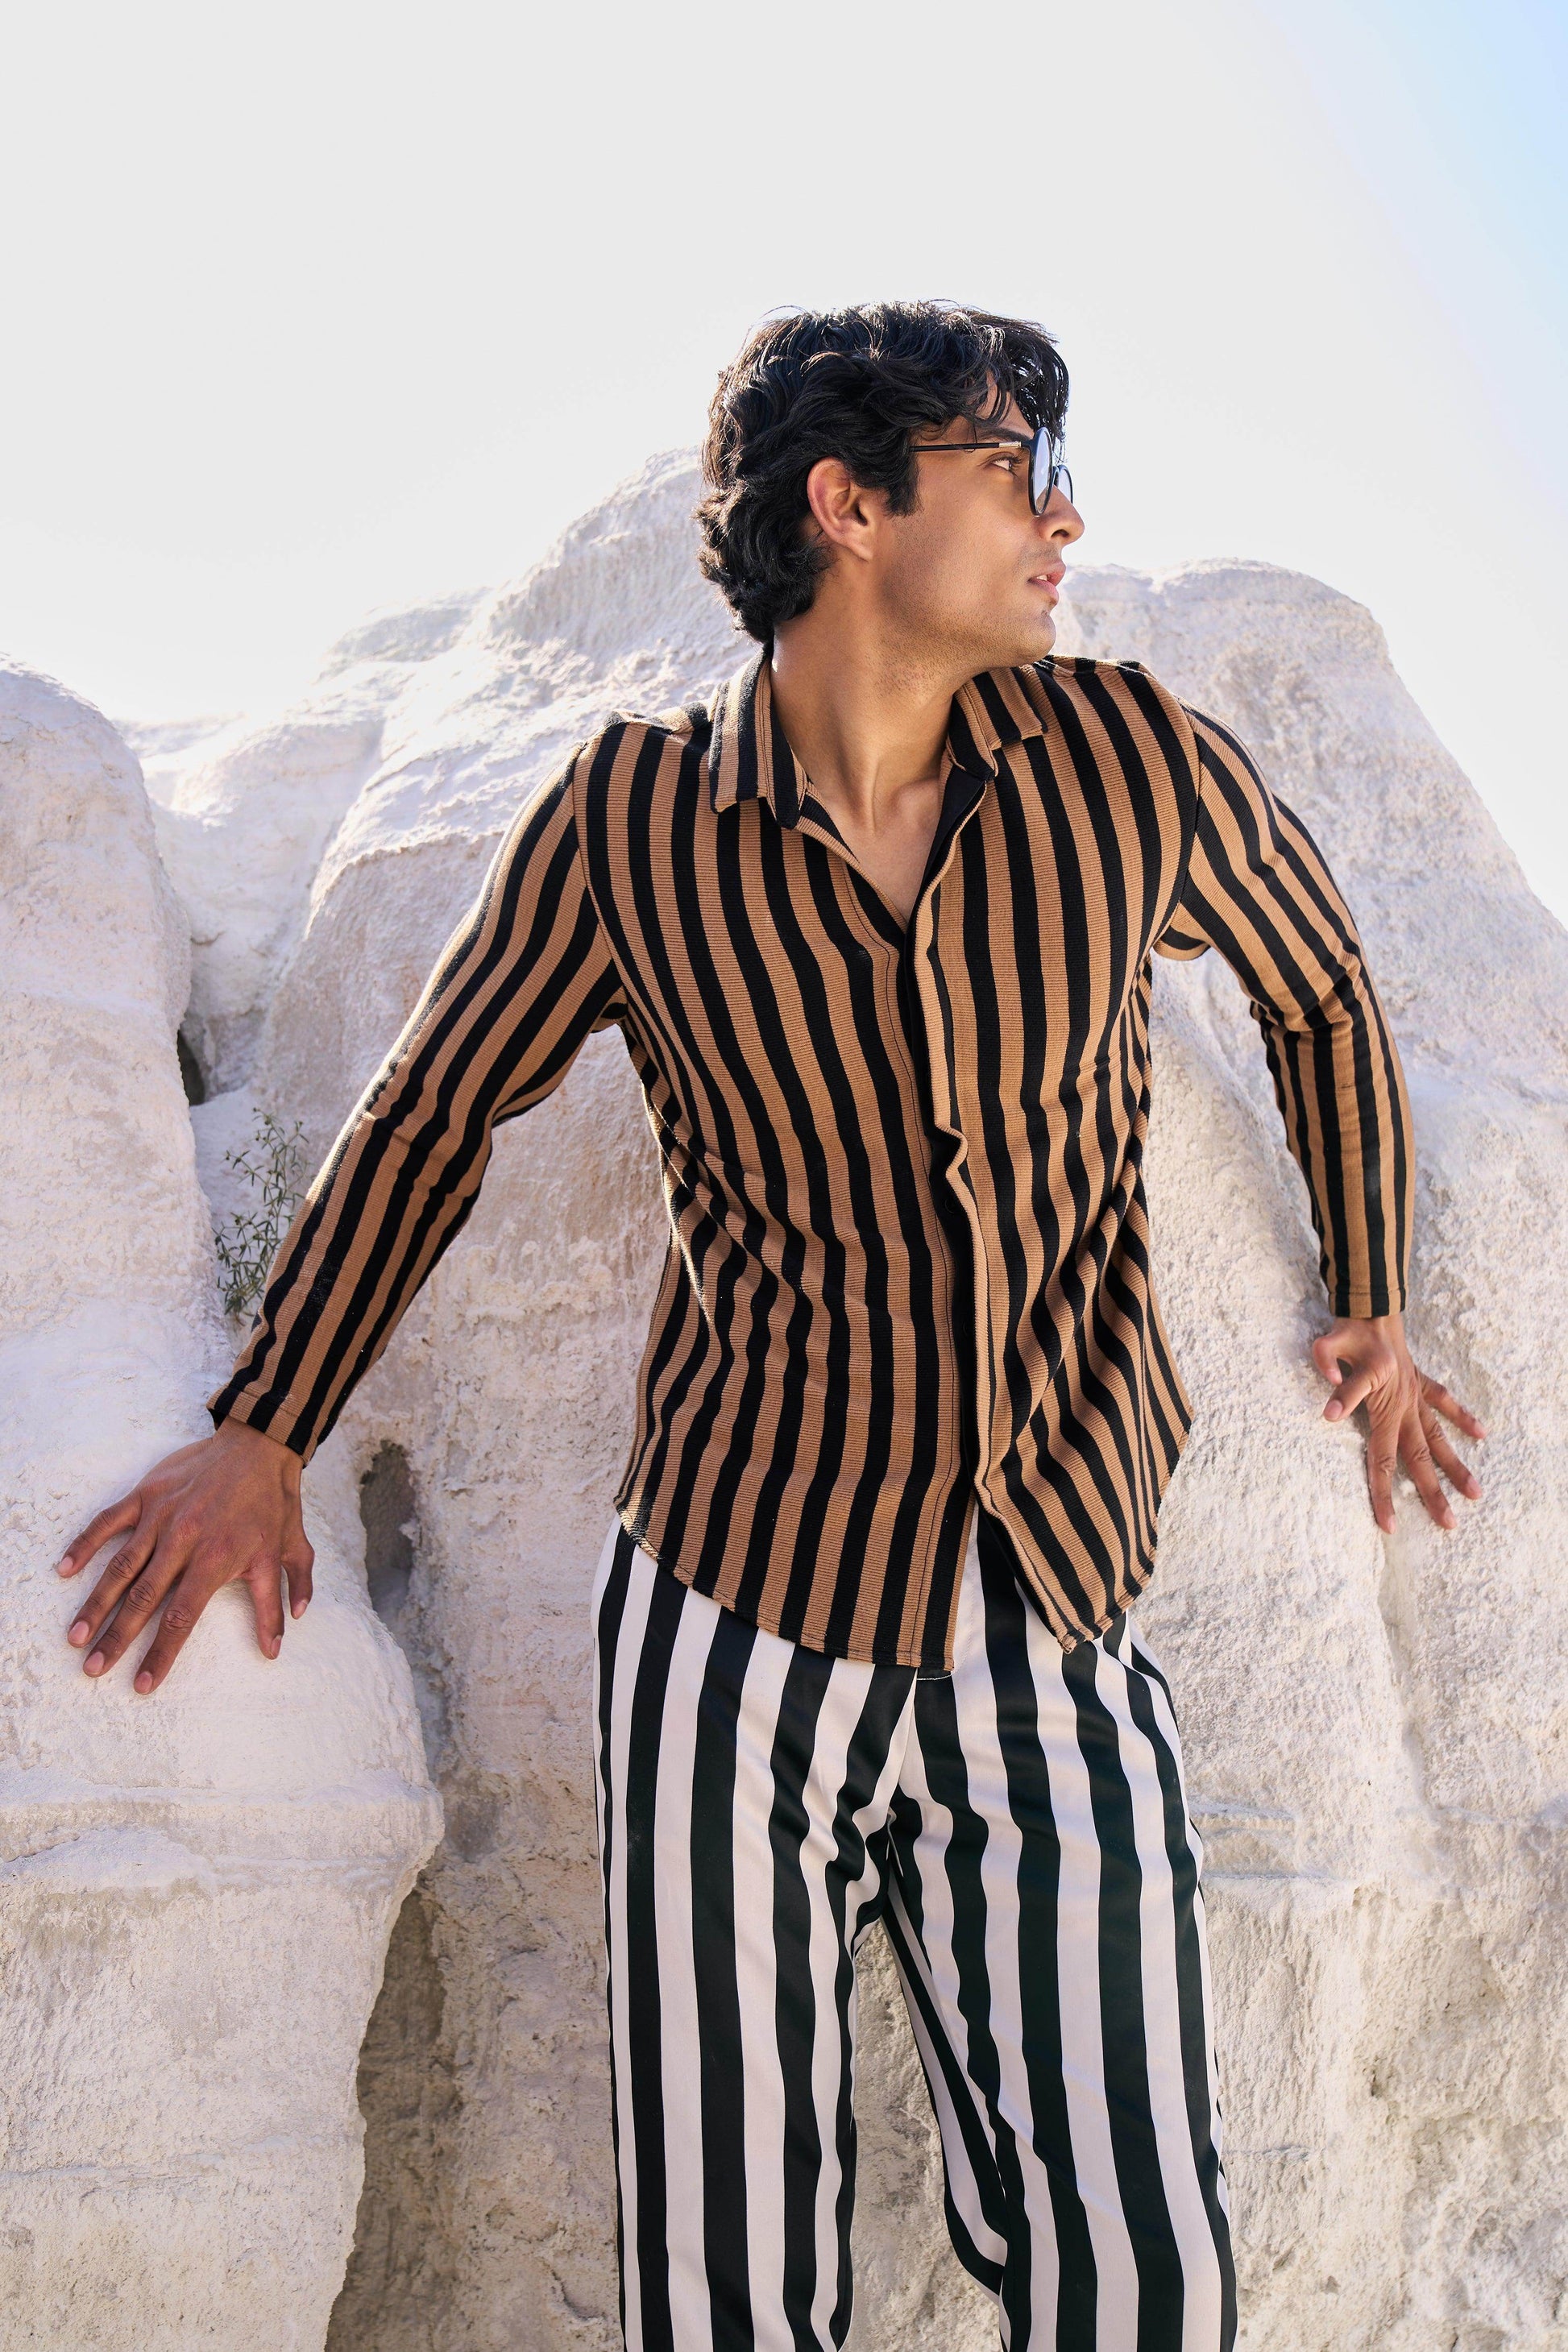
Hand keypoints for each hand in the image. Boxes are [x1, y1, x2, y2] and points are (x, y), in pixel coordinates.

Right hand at [56, 1418, 312, 1693]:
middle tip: (93, 1668)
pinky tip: (66, 1569)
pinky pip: (109, 1521)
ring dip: (96, 1603)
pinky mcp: (146, 1494)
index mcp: (215, 1559)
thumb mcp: (287, 1552)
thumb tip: (275, 1648)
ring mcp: (160, 1516)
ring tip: (76, 1635)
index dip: (161, 1654)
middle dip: (116, 1638)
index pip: (181, 1618)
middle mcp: (183, 1541)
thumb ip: (277, 1601)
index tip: (142, 1684)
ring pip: (120, 1567)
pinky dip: (85, 1544)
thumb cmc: (273, 1503)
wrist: (259, 1446)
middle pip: (142, 1599)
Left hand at [1311, 1311, 1485, 1534]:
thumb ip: (1325, 1366)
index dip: (1382, 1493)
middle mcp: (1403, 1403)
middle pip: (1417, 1457)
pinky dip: (1462, 1415)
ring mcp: (1414, 1394)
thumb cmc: (1347, 1330)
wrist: (1369, 1304)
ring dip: (1456, 1465)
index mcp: (1382, 1402)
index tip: (1389, 1526)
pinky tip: (1481, 1432)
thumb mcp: (1328, 1345)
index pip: (1380, 1458)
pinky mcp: (1420, 1382)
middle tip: (1449, 1526)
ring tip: (1476, 1493)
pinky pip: (1444, 1401)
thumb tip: (1330, 1401)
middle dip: (1432, 1494)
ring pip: (1437, 1436)